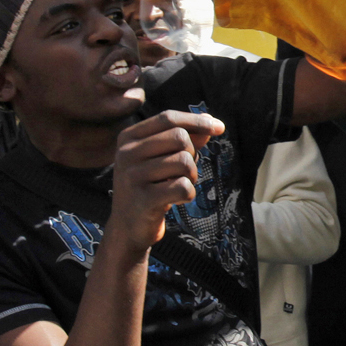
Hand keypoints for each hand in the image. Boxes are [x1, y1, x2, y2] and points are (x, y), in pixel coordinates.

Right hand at [108, 111, 222, 253]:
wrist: (128, 227)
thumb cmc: (151, 185)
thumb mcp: (162, 157)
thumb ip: (186, 138)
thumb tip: (212, 123)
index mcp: (128, 138)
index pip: (168, 118)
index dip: (197, 121)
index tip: (220, 127)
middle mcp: (126, 153)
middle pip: (180, 138)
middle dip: (192, 154)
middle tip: (183, 172)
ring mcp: (132, 176)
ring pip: (184, 162)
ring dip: (191, 176)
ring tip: (176, 185)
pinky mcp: (143, 199)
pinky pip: (183, 187)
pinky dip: (188, 194)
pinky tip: (175, 200)